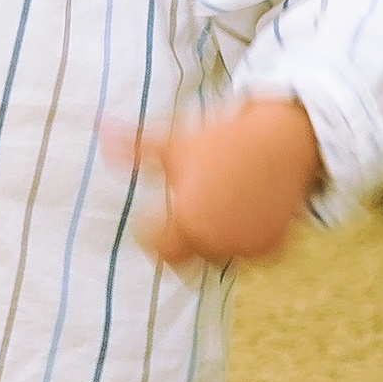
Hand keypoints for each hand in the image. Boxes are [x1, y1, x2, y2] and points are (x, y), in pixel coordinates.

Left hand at [121, 99, 322, 269]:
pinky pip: (247, 251)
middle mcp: (219, 242)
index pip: (159, 249)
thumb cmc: (222, 140)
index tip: (155, 214)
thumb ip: (135, 148)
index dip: (152, 232)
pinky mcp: (274, 249)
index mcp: (189, 221)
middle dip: (183, 235)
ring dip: (212, 237)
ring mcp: (249, 248)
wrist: (284, 139)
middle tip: (192, 202)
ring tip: (219, 200)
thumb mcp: (174, 142)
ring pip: (217, 253)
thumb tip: (99, 127)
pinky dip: (242, 237)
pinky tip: (242, 208)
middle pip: (187, 254)